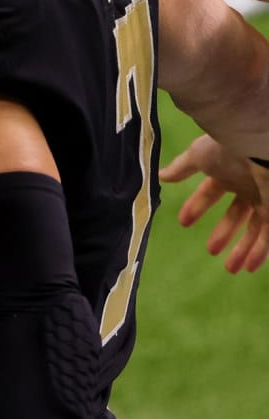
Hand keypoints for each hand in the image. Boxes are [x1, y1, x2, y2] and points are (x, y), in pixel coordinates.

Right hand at [160, 134, 268, 271]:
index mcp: (227, 174)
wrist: (256, 149)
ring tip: (231, 269)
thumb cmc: (226, 149)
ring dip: (242, 250)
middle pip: (235, 216)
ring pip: (253, 231)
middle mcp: (246, 188)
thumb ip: (181, 168)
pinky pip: (268, 236)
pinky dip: (259, 252)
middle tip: (210, 251)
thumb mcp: (198, 156)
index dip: (197, 208)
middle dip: (223, 234)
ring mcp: (264, 201)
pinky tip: (249, 266)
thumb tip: (160, 176)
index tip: (183, 223)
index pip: (210, 194)